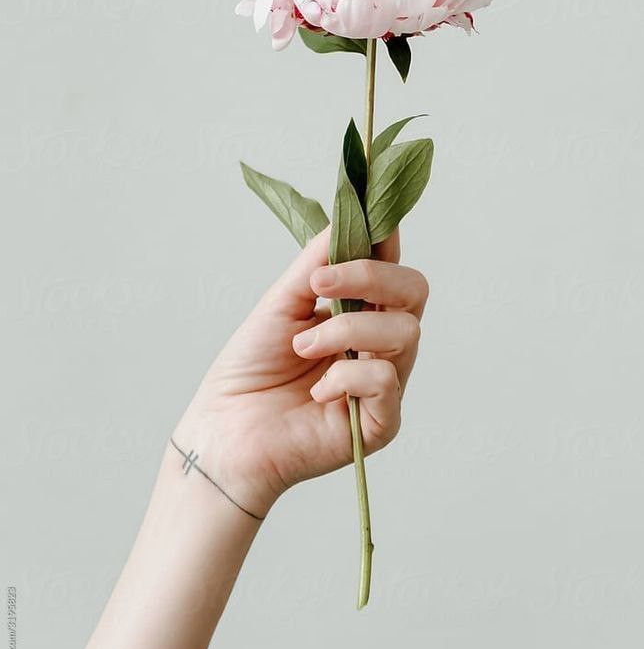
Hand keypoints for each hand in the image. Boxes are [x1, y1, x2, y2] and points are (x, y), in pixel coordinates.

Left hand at [174, 227, 428, 517]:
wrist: (224, 432)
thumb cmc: (250, 370)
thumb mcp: (281, 303)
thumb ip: (317, 263)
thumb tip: (347, 217)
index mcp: (361, 313)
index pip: (394, 268)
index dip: (385, 242)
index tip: (362, 224)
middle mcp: (380, 344)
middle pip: (415, 292)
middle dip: (371, 276)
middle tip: (320, 284)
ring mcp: (385, 384)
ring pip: (404, 331)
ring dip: (346, 329)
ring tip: (301, 346)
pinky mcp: (382, 424)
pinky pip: (385, 379)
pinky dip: (346, 375)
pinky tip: (316, 389)